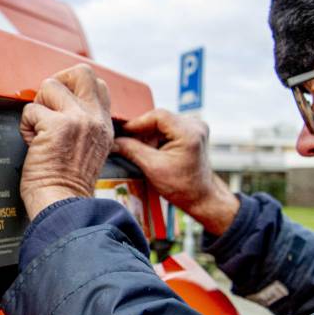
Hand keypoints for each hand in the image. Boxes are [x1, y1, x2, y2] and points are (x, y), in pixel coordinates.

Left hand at [19, 64, 113, 218]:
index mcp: (104, 125)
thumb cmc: (67, 186)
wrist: (62, 205)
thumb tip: (61, 106)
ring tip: (39, 131)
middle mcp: (95, 119)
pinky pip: (31, 109)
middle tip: (47, 105)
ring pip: (50, 86)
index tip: (59, 103)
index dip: (74, 86)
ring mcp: (78, 120)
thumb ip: (84, 126)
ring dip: (38, 108)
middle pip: (81, 72)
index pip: (98, 85)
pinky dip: (26, 126)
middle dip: (58, 83)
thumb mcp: (90, 151)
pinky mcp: (56, 125)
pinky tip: (33, 143)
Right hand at [113, 109, 238, 234]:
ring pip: (162, 123)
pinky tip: (151, 151)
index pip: (157, 116)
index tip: (121, 132)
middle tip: (126, 143)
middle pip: (159, 119)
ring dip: (149, 136)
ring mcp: (195, 127)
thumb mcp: (152, 168)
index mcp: (189, 132)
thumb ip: (131, 150)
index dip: (136, 123)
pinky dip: (157, 138)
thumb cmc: (182, 187)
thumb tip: (112, 141)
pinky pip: (168, 128)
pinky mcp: (192, 132)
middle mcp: (195, 125)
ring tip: (141, 151)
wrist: (201, 198)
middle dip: (142, 131)